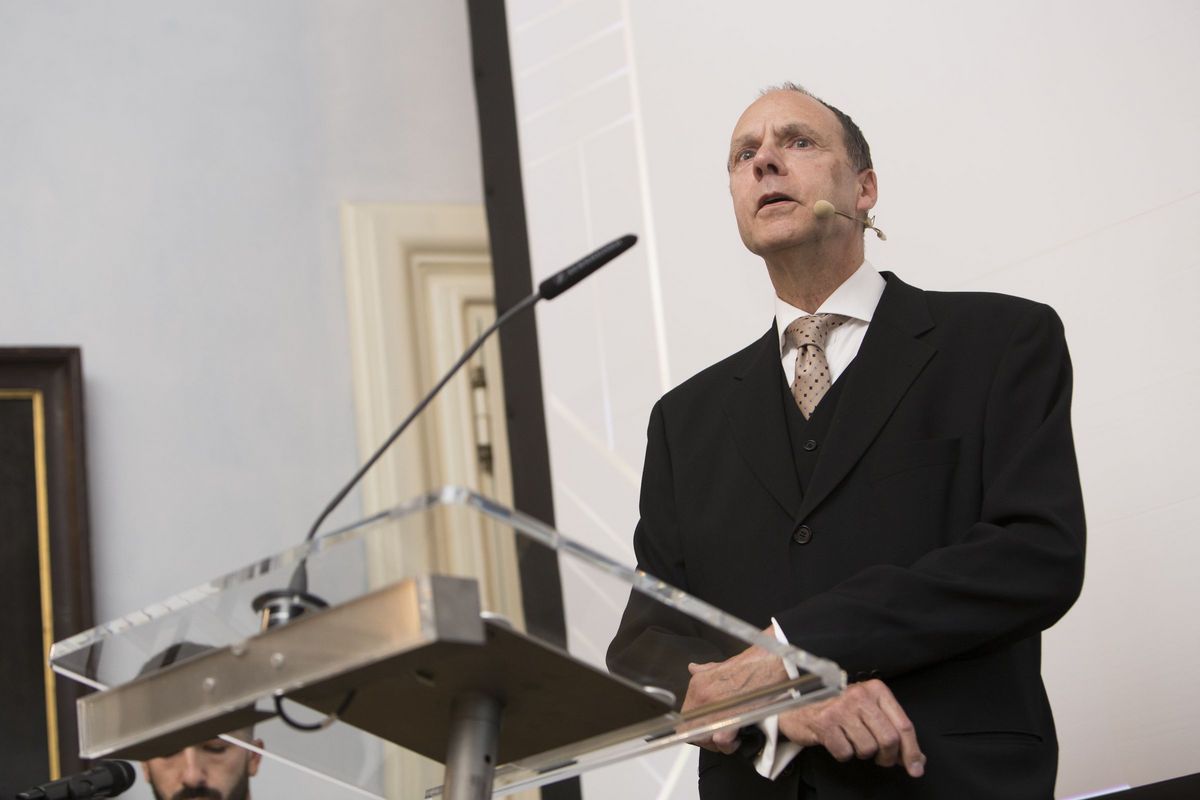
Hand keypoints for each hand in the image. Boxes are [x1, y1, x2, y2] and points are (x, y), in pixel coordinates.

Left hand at [681, 639, 788, 753]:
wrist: (773, 663)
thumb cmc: (753, 665)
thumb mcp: (722, 665)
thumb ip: (705, 671)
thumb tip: (693, 668)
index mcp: (698, 683)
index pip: (684, 717)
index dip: (696, 727)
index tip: (708, 729)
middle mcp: (702, 695)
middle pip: (692, 731)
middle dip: (706, 739)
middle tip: (720, 737)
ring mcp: (715, 707)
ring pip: (704, 738)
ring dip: (717, 744)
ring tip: (730, 738)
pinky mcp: (730, 717)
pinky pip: (721, 741)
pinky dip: (729, 744)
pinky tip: (737, 738)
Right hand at [778, 679, 924, 777]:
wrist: (797, 702)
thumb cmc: (835, 707)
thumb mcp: (867, 711)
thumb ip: (892, 730)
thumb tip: (917, 759)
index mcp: (876, 690)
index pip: (904, 724)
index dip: (912, 751)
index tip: (916, 767)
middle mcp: (860, 696)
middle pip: (889, 739)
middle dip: (888, 757)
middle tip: (881, 759)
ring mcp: (841, 708)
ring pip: (868, 748)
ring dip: (862, 753)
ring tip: (853, 742)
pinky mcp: (825, 723)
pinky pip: (846, 753)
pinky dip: (844, 753)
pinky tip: (838, 741)